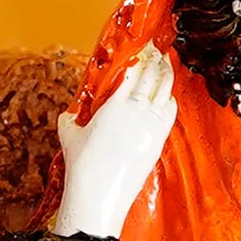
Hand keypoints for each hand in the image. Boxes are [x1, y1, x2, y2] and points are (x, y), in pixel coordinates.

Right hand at [52, 45, 179, 238]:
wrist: (99, 192)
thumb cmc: (83, 164)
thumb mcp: (69, 135)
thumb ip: (71, 119)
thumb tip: (70, 114)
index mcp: (116, 103)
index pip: (133, 70)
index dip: (140, 57)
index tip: (143, 48)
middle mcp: (137, 110)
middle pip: (153, 76)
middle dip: (156, 60)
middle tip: (158, 49)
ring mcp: (151, 125)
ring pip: (165, 91)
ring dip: (166, 76)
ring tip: (166, 65)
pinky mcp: (158, 140)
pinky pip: (170, 112)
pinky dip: (170, 100)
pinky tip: (167, 95)